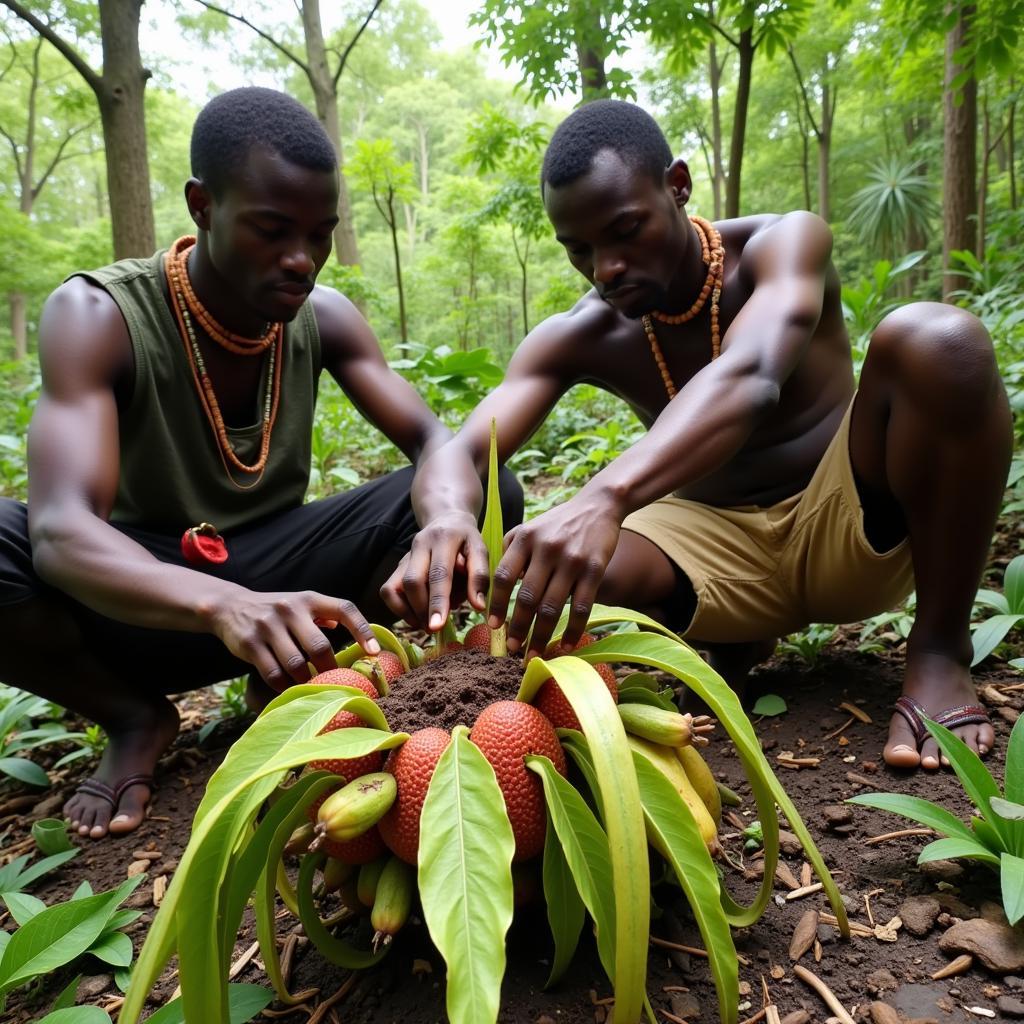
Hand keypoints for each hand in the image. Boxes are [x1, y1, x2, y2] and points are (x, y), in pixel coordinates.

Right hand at [207, 588, 379, 691]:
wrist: (230, 607)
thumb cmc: (277, 610)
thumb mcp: (302, 603)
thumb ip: (327, 615)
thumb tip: (358, 635)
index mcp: (309, 599)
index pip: (344, 609)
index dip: (362, 630)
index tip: (373, 652)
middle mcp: (290, 608)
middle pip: (320, 647)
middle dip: (330, 669)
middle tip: (334, 681)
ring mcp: (268, 625)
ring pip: (296, 664)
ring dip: (307, 681)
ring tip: (311, 686)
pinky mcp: (249, 644)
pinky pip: (273, 673)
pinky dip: (284, 685)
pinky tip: (289, 687)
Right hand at [380, 511, 489, 630]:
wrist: (447, 521)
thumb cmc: (467, 542)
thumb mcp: (480, 552)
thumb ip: (479, 577)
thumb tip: (478, 606)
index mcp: (444, 539)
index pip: (439, 573)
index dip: (438, 601)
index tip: (438, 626)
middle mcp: (420, 545)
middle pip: (413, 582)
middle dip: (422, 610)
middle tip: (435, 629)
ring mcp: (405, 556)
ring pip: (395, 588)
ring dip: (410, 612)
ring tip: (426, 624)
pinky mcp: (397, 566)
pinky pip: (388, 591)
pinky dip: (399, 608)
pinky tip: (416, 616)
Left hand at [488, 497, 620, 657]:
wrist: (597, 506)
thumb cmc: (557, 523)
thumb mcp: (528, 528)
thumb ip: (510, 551)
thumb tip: (496, 585)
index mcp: (524, 539)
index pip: (503, 576)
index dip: (496, 604)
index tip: (493, 626)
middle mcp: (546, 549)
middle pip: (527, 597)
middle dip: (518, 628)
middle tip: (512, 649)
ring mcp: (571, 560)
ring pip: (552, 607)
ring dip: (541, 636)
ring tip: (534, 655)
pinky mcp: (594, 569)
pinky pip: (581, 607)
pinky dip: (573, 631)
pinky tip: (566, 646)